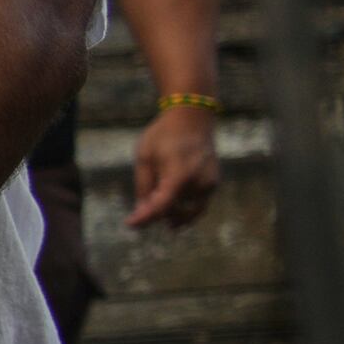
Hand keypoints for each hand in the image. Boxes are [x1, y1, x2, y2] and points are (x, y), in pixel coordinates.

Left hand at [126, 105, 219, 228]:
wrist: (193, 120)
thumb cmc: (164, 136)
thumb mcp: (144, 157)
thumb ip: (144, 186)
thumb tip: (142, 212)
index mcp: (181, 173)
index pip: (163, 205)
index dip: (146, 218)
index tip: (130, 224)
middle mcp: (200, 181)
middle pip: (175, 211)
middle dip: (156, 215)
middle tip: (140, 212)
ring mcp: (210, 184)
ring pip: (188, 213)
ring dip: (171, 215)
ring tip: (156, 210)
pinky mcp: (213, 185)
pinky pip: (198, 206)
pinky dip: (184, 211)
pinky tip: (170, 211)